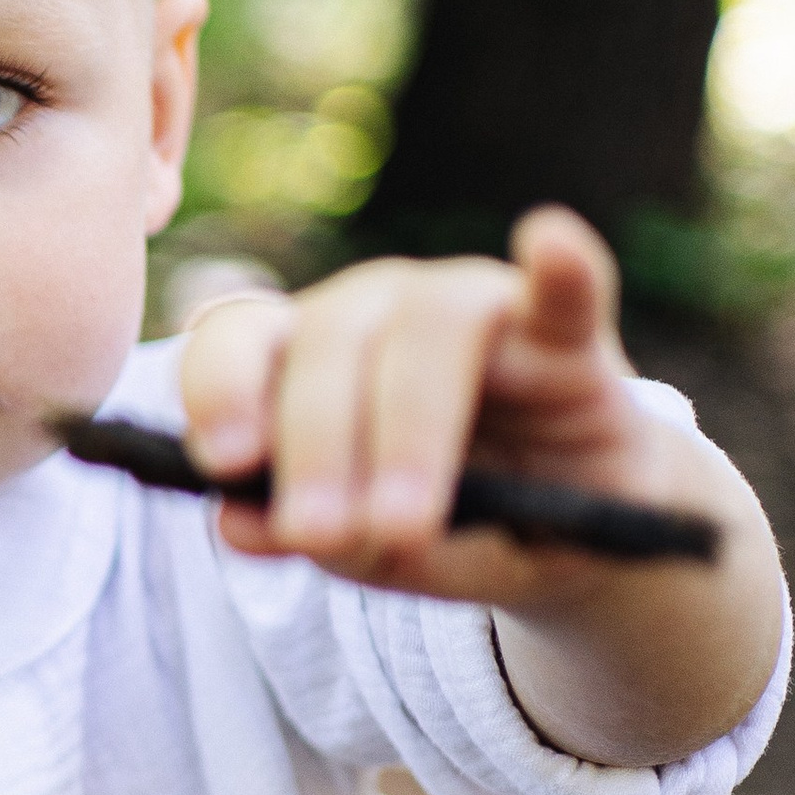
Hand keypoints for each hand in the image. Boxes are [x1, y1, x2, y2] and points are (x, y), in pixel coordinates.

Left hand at [177, 206, 660, 603]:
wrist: (573, 540)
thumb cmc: (451, 523)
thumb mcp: (375, 551)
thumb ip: (313, 538)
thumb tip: (235, 526)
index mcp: (308, 350)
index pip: (239, 338)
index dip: (221, 389)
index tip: (223, 464)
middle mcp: (380, 309)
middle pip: (330, 340)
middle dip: (314, 444)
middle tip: (318, 533)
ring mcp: (476, 306)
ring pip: (427, 330)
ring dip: (406, 431)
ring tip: (401, 525)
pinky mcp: (567, 334)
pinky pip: (565, 292)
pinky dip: (561, 267)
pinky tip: (548, 243)